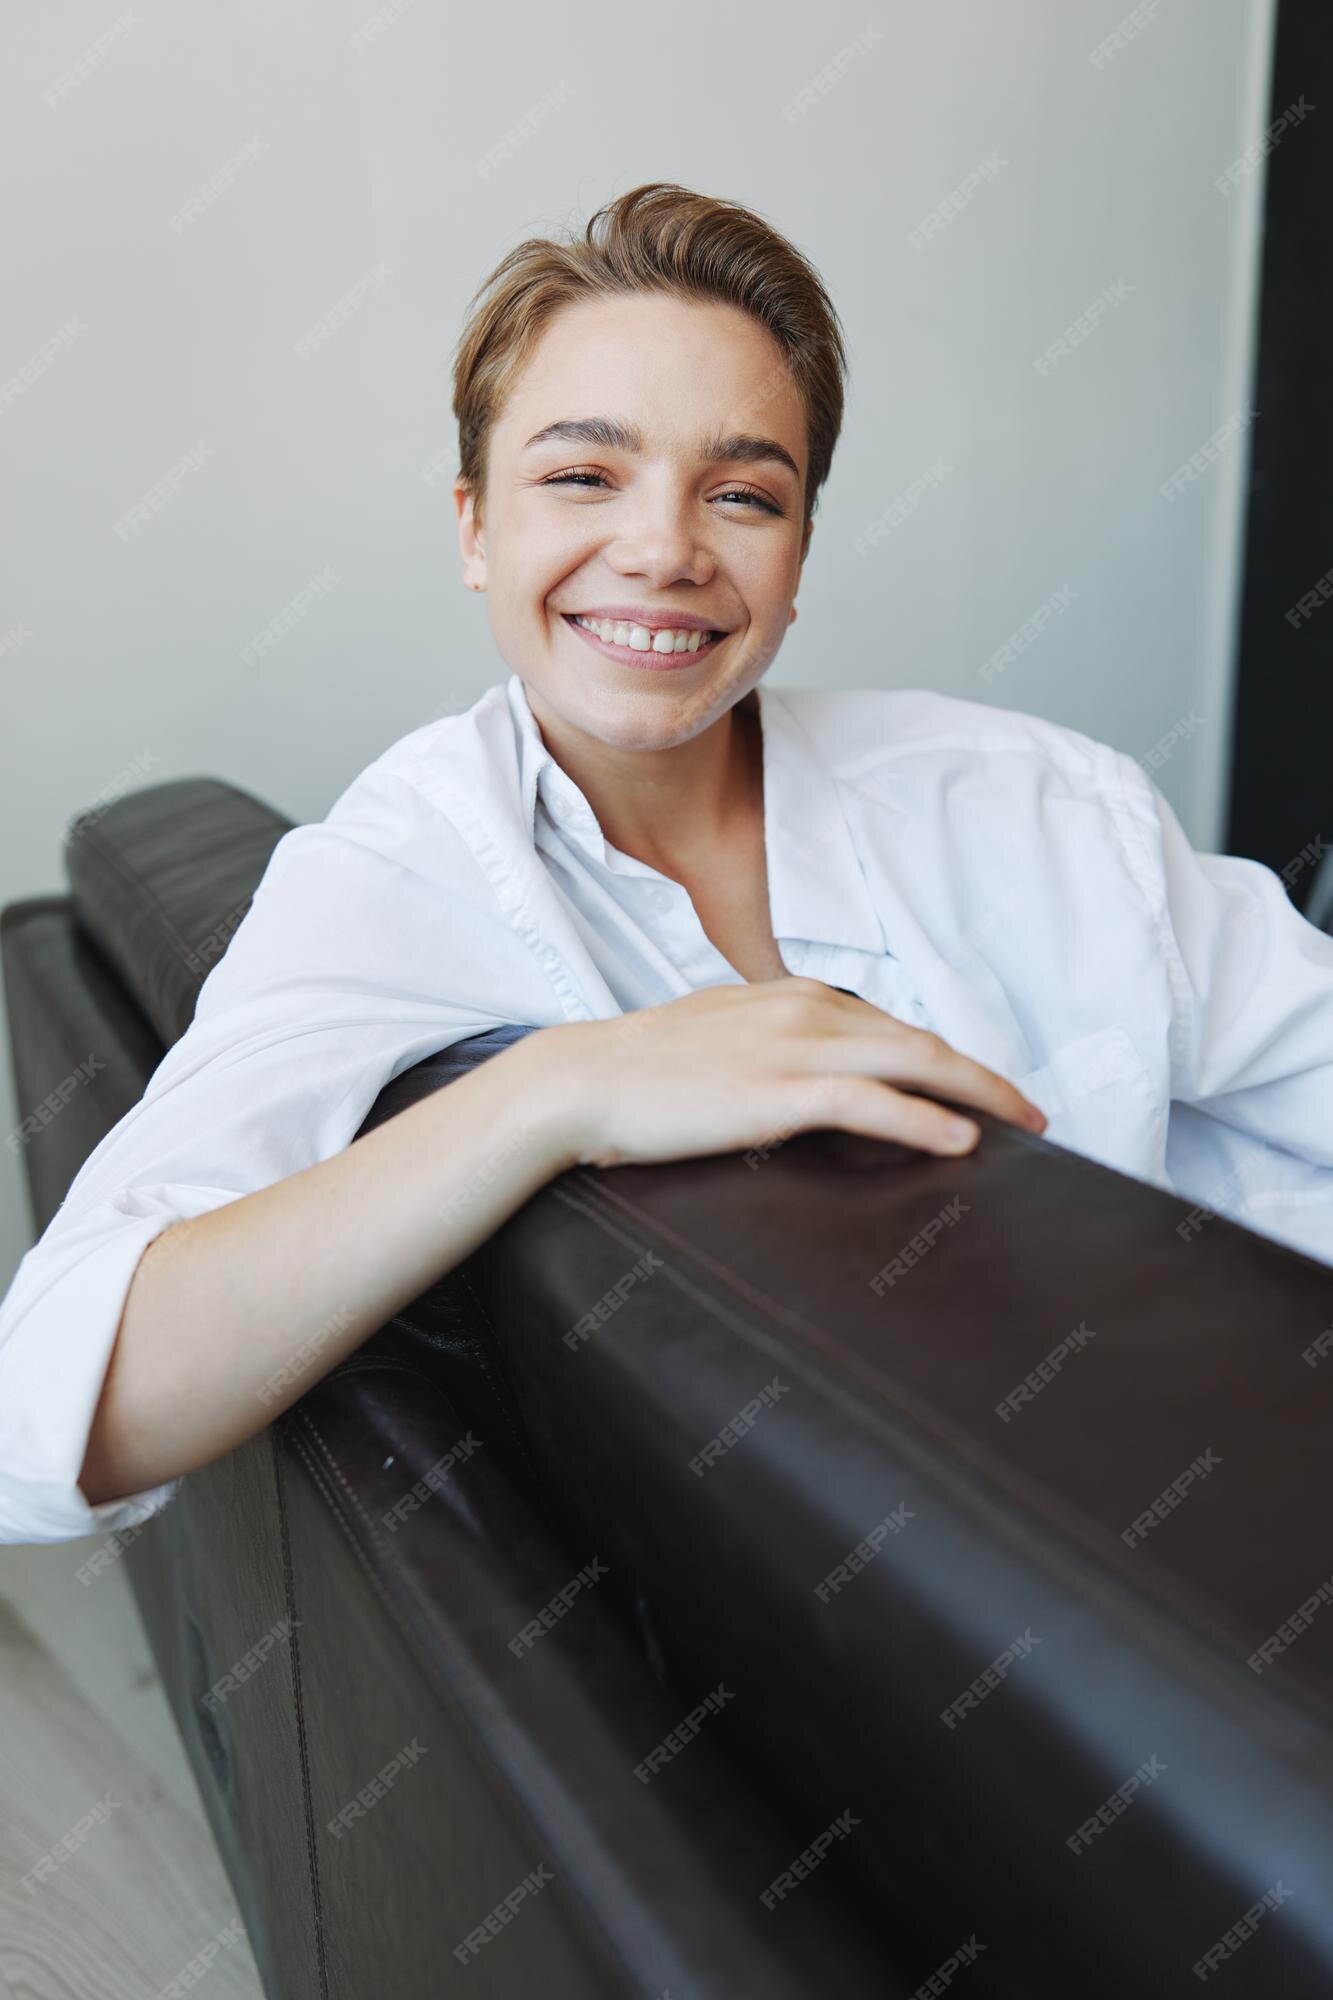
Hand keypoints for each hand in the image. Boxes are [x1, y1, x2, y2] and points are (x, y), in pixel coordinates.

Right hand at [531, 977, 1046, 1170]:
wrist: (581, 1080)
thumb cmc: (642, 1070)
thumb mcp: (720, 1038)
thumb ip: (771, 1045)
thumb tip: (808, 1077)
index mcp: (793, 997)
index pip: (892, 1026)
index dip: (948, 1060)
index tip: (986, 1091)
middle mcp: (804, 1010)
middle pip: (922, 1039)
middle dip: (987, 1077)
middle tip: (1034, 1113)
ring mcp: (792, 1048)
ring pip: (913, 1062)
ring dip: (979, 1094)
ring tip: (1022, 1125)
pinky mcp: (776, 1092)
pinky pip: (870, 1102)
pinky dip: (924, 1119)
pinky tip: (960, 1141)